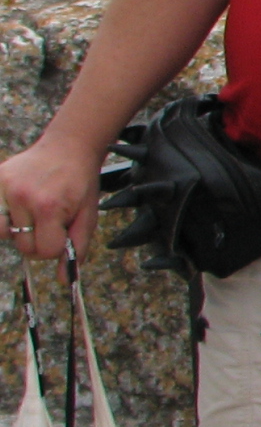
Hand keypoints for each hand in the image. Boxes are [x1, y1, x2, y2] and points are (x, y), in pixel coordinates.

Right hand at [0, 134, 106, 262]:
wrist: (68, 147)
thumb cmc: (80, 183)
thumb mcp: (87, 215)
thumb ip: (76, 248)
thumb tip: (63, 279)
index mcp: (48, 207)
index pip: (44, 251)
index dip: (56, 246)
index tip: (62, 231)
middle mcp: (22, 197)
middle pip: (23, 246)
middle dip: (39, 239)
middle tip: (49, 219)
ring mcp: (4, 188)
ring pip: (4, 233)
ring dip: (19, 229)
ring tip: (33, 212)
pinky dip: (4, 217)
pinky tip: (17, 208)